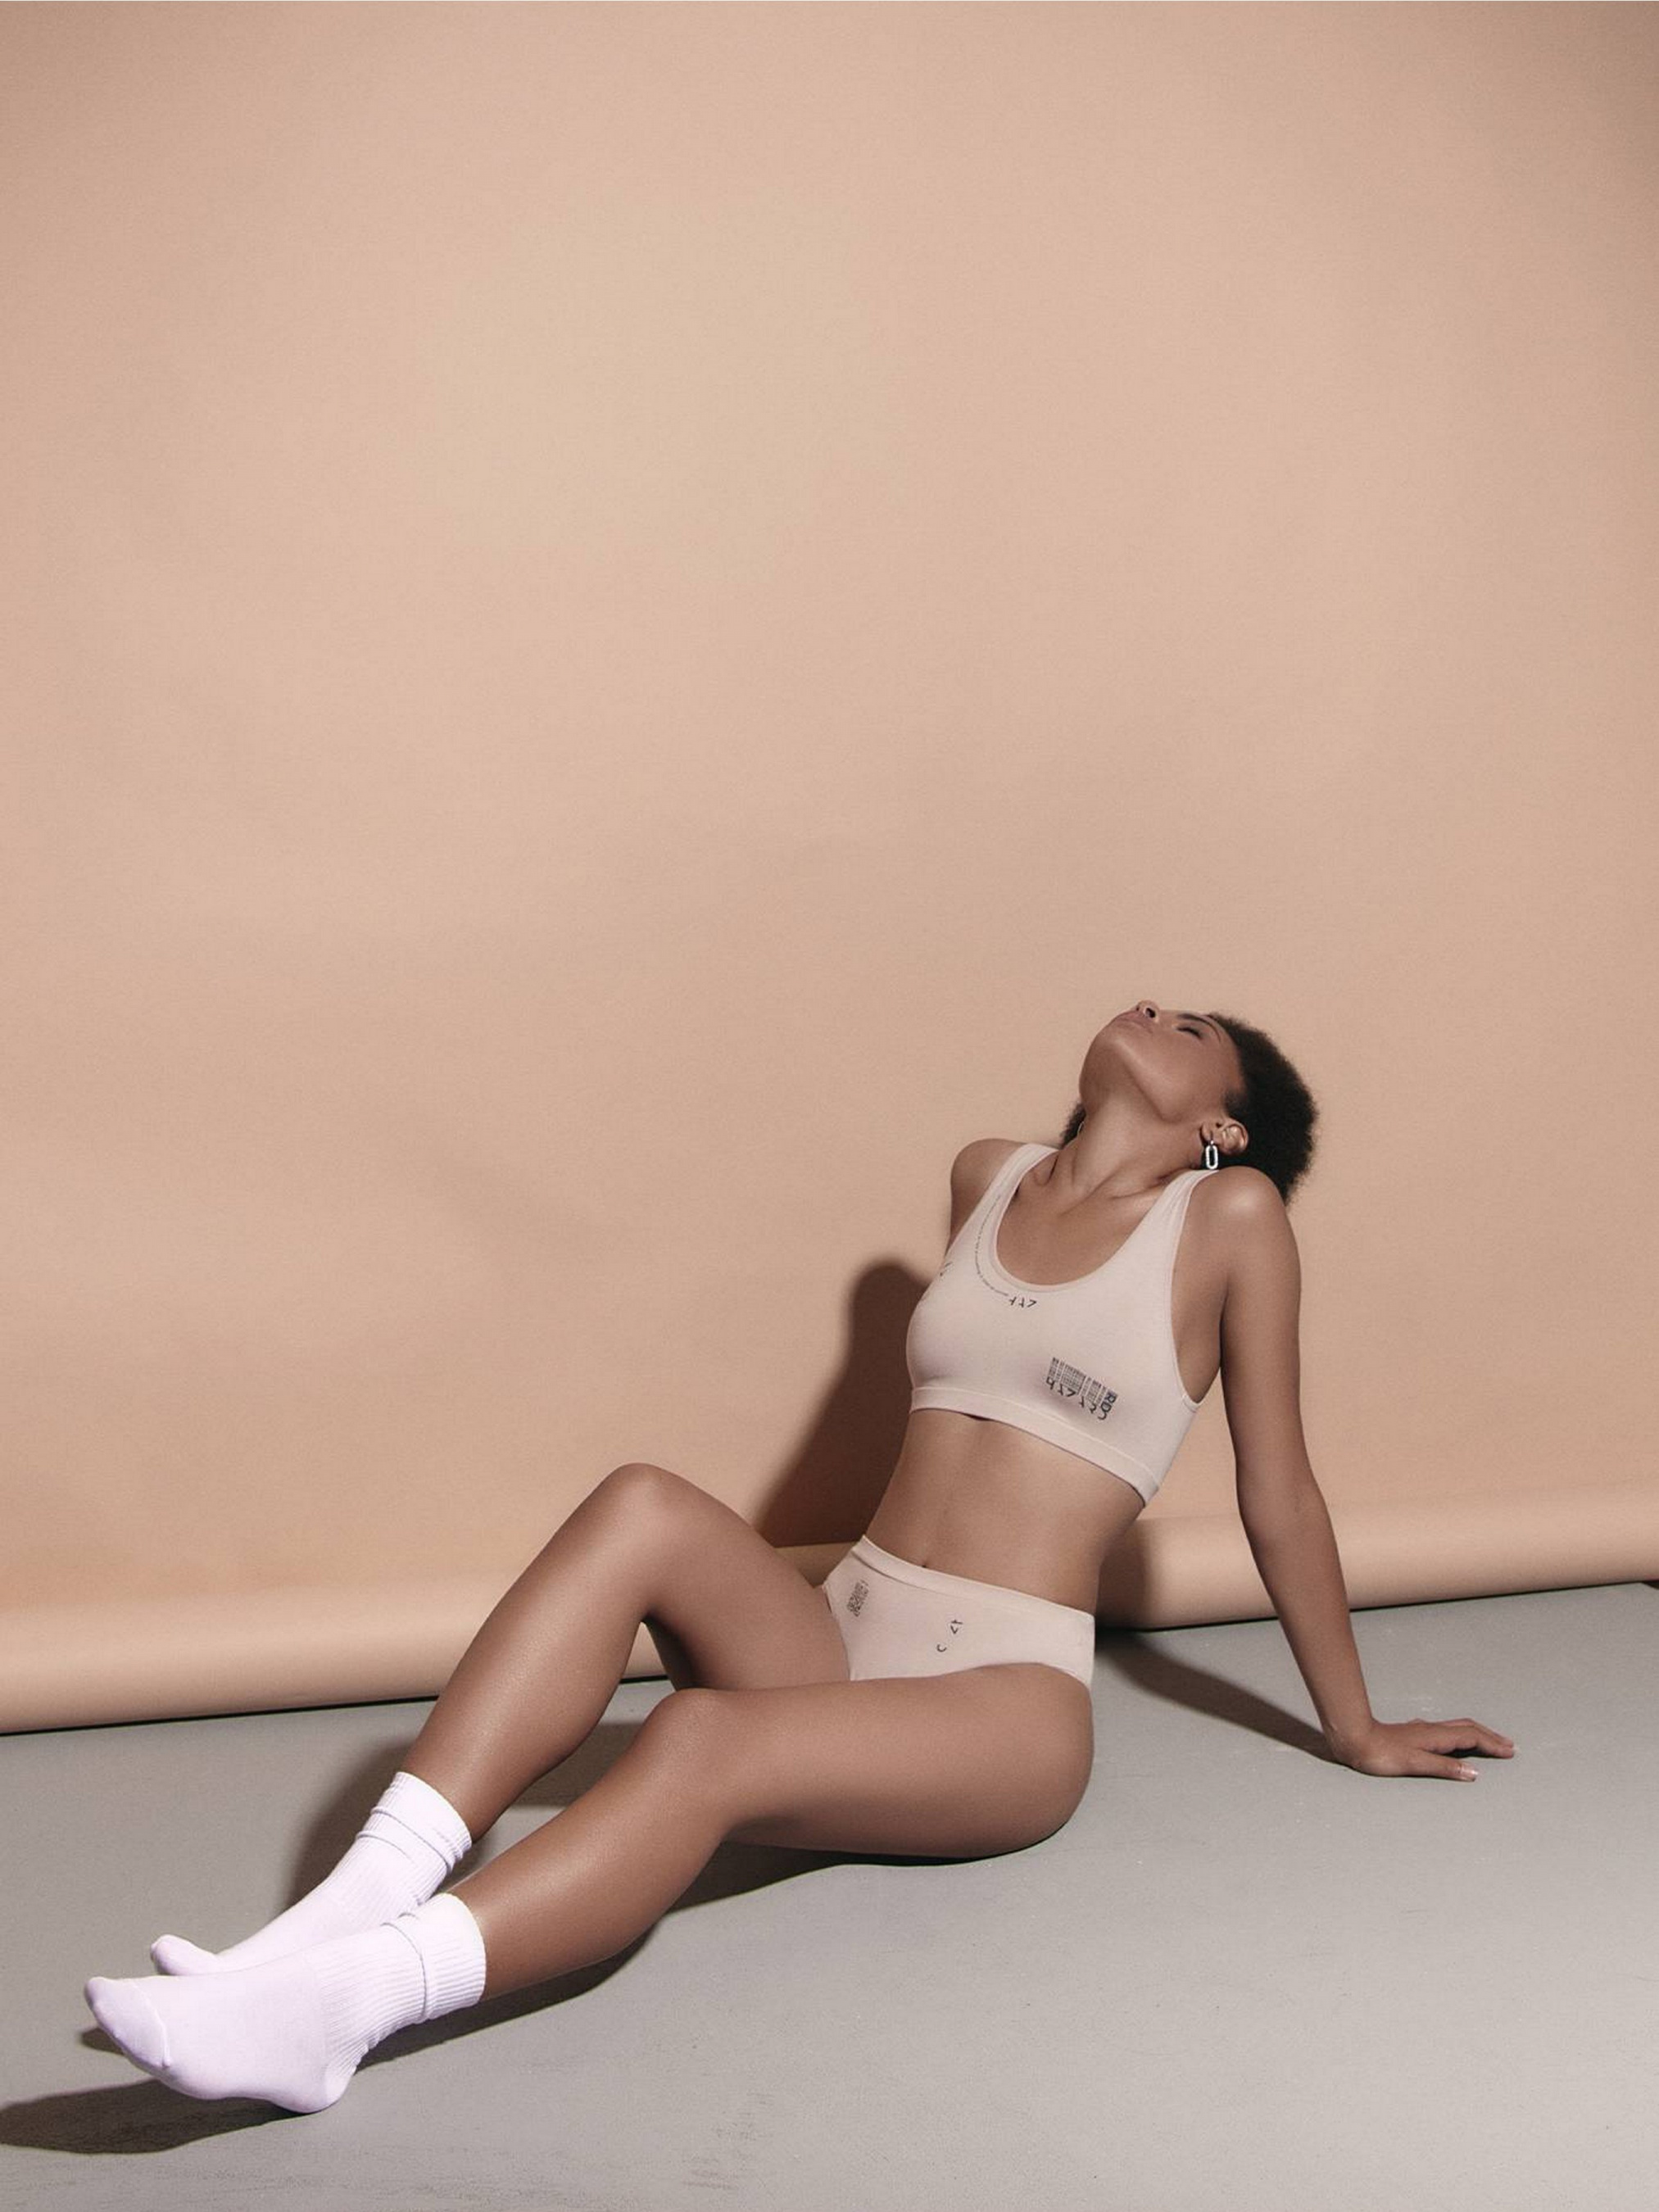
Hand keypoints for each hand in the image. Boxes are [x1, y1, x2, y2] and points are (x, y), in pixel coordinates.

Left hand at [1331, 1717, 1515, 1779]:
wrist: (1354, 1738)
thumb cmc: (1381, 1754)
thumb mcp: (1415, 1764)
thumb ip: (1444, 1768)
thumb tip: (1474, 1773)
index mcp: (1435, 1736)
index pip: (1471, 1737)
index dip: (1492, 1744)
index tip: (1509, 1751)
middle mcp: (1431, 1729)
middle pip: (1468, 1729)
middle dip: (1489, 1736)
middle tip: (1507, 1745)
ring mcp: (1421, 1730)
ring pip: (1456, 1728)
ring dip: (1476, 1734)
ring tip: (1488, 1741)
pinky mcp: (1413, 1733)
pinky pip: (1445, 1730)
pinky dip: (1460, 1735)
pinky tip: (1454, 1740)